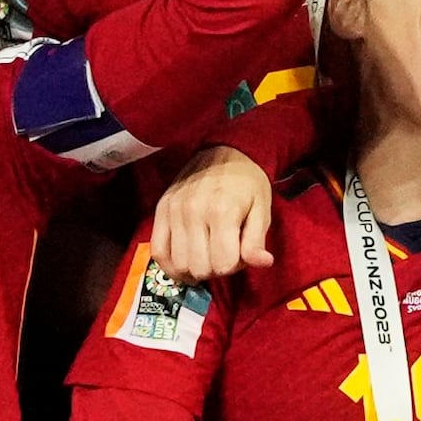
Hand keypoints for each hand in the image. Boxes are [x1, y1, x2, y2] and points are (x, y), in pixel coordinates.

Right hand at [148, 146, 274, 282]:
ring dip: (194, 268)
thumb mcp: (262, 210)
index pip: (224, 265)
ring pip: (179, 264)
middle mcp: (193, 212)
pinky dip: (170, 265)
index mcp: (222, 212)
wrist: (225, 151)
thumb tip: (263, 263)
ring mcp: (174, 211)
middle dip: (215, 269)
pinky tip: (184, 263)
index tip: (240, 254)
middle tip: (223, 254)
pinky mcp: (162, 210)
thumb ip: (257, 240)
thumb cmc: (248, 183)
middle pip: (200, 268)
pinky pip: (158, 250)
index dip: (235, 266)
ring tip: (206, 255)